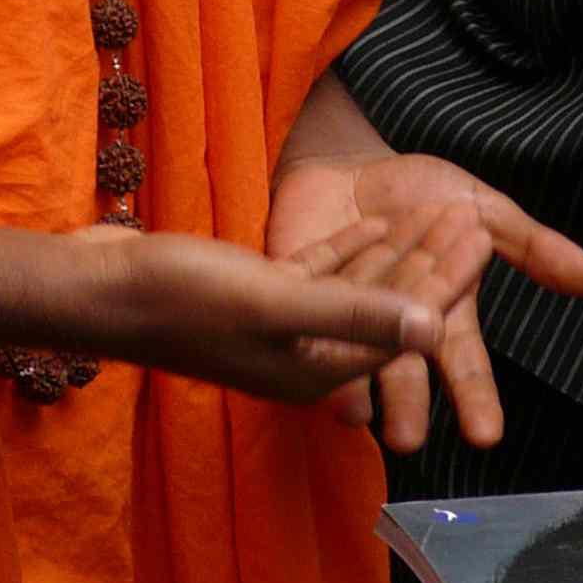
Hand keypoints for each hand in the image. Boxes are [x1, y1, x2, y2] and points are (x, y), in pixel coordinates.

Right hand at [41, 208, 492, 409]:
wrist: (101, 290)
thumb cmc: (183, 299)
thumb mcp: (276, 302)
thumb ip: (355, 313)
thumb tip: (432, 331)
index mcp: (319, 371)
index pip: (403, 325)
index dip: (447, 280)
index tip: (481, 234)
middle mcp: (306, 357)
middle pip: (387, 307)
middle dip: (431, 264)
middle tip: (470, 217)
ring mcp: (281, 328)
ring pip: (356, 289)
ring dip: (397, 254)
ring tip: (436, 212)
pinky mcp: (256, 298)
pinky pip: (319, 278)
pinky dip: (350, 252)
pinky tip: (375, 226)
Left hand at [267, 146, 582, 452]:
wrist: (348, 160)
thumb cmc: (420, 193)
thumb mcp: (484, 212)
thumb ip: (532, 247)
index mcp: (441, 314)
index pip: (464, 364)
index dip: (475, 399)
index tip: (486, 435)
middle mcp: (393, 327)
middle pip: (403, 372)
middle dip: (407, 407)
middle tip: (408, 439)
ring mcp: (343, 316)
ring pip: (352, 358)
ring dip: (354, 388)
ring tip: (358, 417)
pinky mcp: (298, 298)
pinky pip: (304, 318)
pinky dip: (306, 336)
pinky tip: (307, 360)